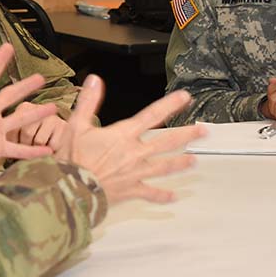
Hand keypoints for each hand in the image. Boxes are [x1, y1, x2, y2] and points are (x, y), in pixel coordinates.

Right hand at [56, 79, 204, 203]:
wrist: (72, 190)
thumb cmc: (73, 160)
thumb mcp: (76, 125)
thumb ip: (88, 102)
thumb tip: (95, 80)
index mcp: (123, 135)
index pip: (152, 115)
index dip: (170, 105)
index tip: (185, 98)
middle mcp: (134, 153)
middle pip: (167, 142)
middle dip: (187, 135)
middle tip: (203, 131)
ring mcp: (135, 173)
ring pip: (164, 167)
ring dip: (181, 163)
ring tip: (194, 161)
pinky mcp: (131, 190)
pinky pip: (150, 194)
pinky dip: (162, 196)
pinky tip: (173, 196)